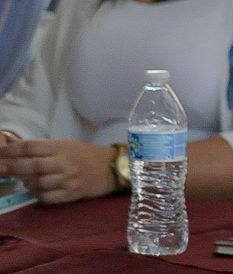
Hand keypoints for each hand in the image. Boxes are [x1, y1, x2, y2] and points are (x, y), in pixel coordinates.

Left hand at [0, 138, 115, 203]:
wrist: (111, 168)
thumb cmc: (85, 154)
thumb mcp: (66, 145)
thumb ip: (42, 148)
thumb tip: (13, 148)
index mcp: (62, 147)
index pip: (32, 147)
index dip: (12, 150)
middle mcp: (64, 162)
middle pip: (32, 165)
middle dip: (11, 167)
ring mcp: (68, 179)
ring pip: (37, 183)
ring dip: (26, 182)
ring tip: (23, 180)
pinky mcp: (71, 194)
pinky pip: (46, 197)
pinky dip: (38, 194)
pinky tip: (37, 190)